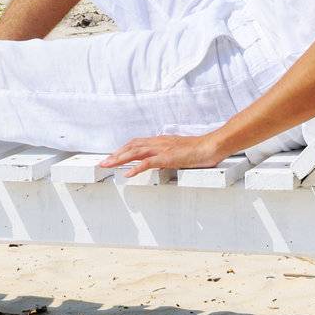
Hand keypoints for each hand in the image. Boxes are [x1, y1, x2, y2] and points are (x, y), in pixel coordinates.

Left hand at [99, 132, 227, 177]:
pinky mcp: (169, 157)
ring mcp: (163, 149)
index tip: (112, 156)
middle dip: (116, 154)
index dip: (123, 149)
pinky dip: (136, 168)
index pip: (136, 143)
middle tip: (102, 162)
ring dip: (120, 159)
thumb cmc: (199, 150)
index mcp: (160, 141)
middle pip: (132, 146)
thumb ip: (168, 154)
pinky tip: (128, 174)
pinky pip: (149, 163)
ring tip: (108, 165)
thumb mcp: (179, 152)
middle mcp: (159, 142)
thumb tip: (159, 160)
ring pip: (136, 152)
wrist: (212, 146)